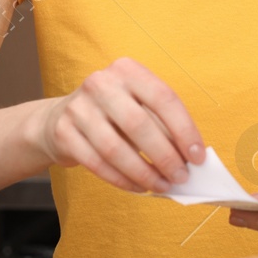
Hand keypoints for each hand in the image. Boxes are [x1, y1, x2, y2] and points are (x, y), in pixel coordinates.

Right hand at [33, 57, 205, 193]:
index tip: (198, 156)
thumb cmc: (112, 114)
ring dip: (144, 172)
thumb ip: (162, 126)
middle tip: (181, 177)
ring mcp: (78, 108)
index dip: (184, 130)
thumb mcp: (137, 106)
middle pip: (139, 125)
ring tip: (162, 186)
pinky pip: (97, 164)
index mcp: (127, 70)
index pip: (163, 98)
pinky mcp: (63, 133)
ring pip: (116, 149)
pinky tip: (139, 187)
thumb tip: (190, 158)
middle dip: (165, 156)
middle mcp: (101, 83)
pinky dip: (122, 180)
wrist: (60, 119)